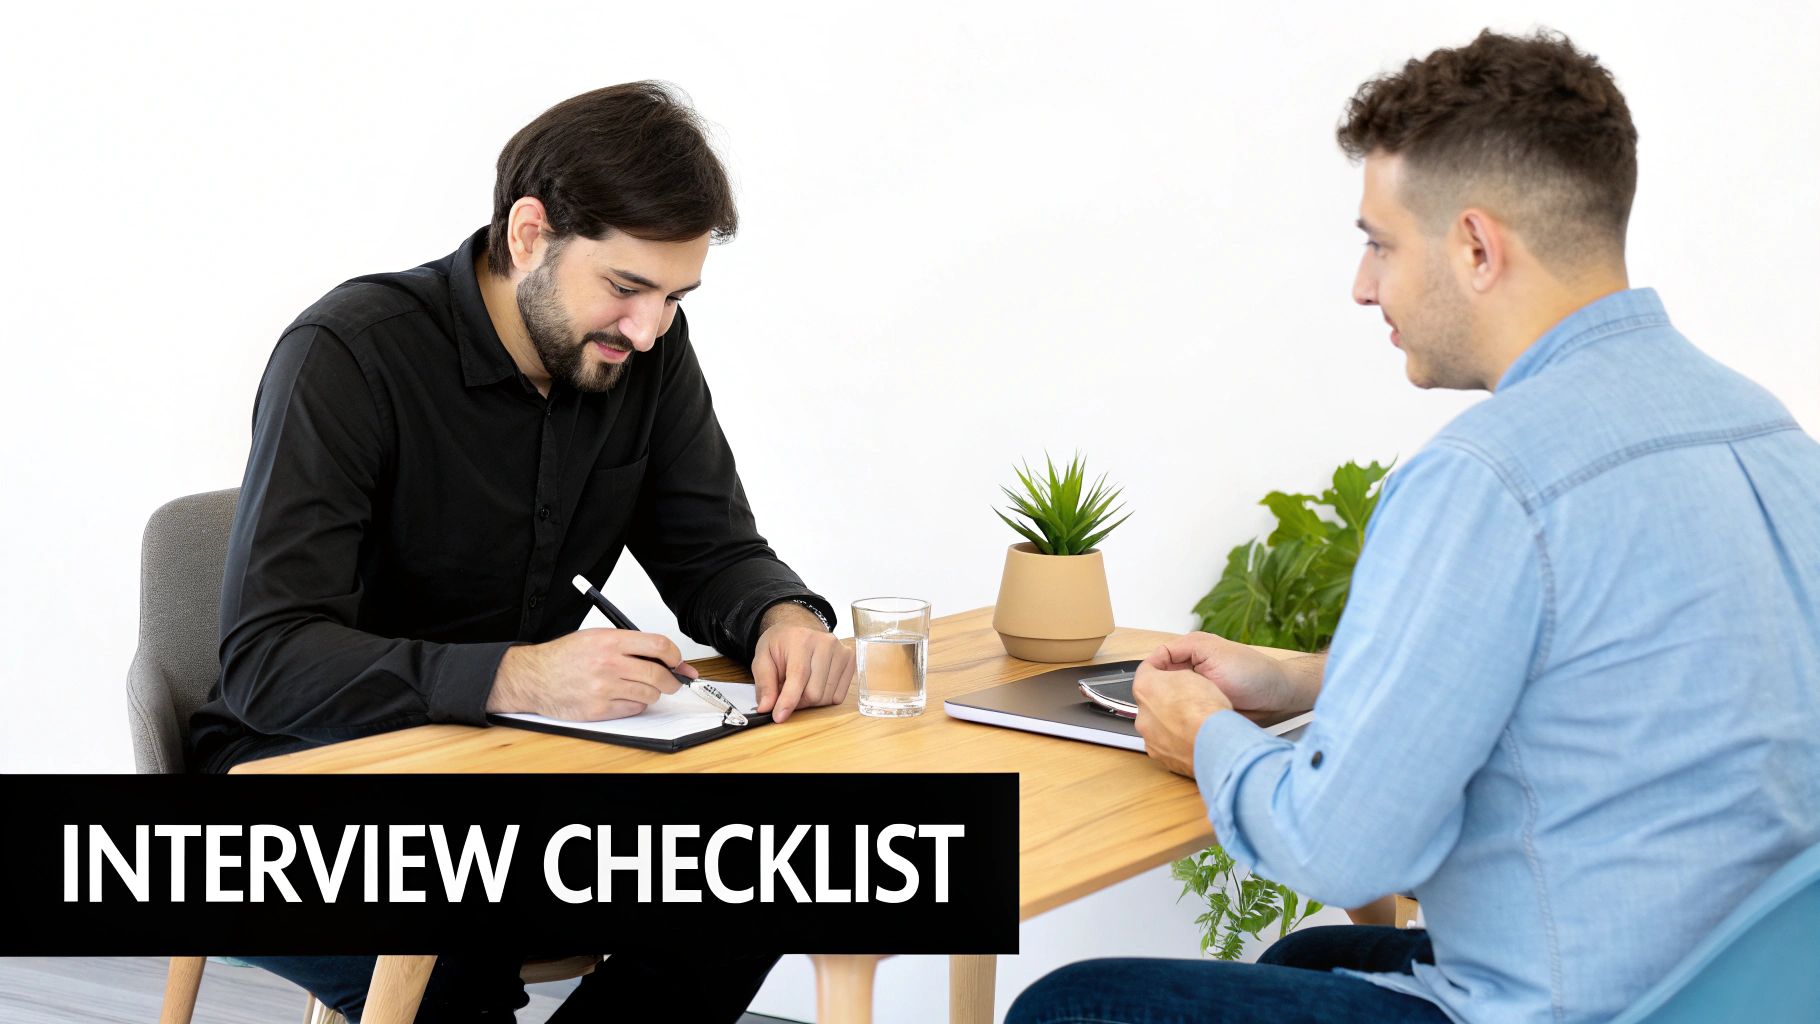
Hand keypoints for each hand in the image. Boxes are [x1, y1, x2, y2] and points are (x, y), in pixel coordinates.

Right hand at [487, 629, 696, 720]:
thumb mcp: (596, 636)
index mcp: (610, 641)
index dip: (675, 655)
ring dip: (651, 693)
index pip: (659, 645)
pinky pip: (634, 710)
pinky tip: (624, 697)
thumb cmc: (564, 657)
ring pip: (650, 695)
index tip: (678, 661)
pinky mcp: (599, 709)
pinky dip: (635, 705)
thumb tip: (664, 656)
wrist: (534, 678)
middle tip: (673, 681)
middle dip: (672, 680)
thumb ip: (630, 644)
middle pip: (659, 674)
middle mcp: (609, 664)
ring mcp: (604, 689)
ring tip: (639, 687)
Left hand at [752, 606, 854, 722]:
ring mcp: (841, 651)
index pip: (798, 676)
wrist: (800, 628)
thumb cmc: (781, 644)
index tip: (779, 717)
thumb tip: (766, 707)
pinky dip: (824, 698)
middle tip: (788, 695)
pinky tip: (815, 685)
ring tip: (801, 687)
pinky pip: (839, 696)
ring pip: (827, 697)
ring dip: (811, 701)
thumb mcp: (762, 659)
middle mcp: (825, 643)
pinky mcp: (850, 661)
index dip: (788, 700)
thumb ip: (764, 683)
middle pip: (814, 692)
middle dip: (798, 702)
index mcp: (801, 639)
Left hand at [1133, 665, 1233, 775]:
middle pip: (1151, 702)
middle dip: (1166, 699)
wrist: (1213, 743)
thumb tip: (1177, 683)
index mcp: (1145, 688)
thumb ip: (1176, 677)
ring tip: (1194, 722)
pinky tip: (1194, 738)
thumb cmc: (1204, 709)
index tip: (1168, 666)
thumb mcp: (1192, 676)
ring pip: (1158, 726)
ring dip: (1171, 723)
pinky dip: (1177, 742)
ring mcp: (1150, 739)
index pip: (1146, 669)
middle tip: (1187, 699)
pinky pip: (1167, 745)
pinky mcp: (1162, 758)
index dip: (1160, 665)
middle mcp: (1142, 715)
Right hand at [1139, 632, 1321, 718]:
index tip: (1145, 692)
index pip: (1155, 663)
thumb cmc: (1254, 672)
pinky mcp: (1204, 710)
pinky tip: (1186, 724)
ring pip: (1171, 703)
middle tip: (1161, 709)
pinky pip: (1185, 716)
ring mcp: (1197, 692)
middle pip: (1160, 685)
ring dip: (1171, 710)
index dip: (1148, 677)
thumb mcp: (1213, 651)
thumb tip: (1152, 659)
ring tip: (1174, 718)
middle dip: (1159, 697)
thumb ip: (1180, 650)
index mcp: (1189, 652)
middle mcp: (1190, 671)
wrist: (1279, 698)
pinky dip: (1183, 720)